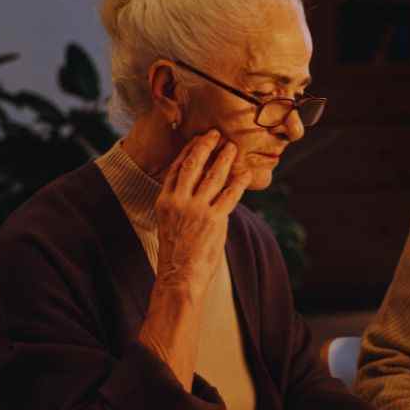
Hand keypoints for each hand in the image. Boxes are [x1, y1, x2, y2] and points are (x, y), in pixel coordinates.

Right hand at [153, 129, 251, 299]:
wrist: (179, 276)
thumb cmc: (177, 254)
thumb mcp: (170, 224)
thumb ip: (182, 205)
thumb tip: (201, 192)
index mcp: (164, 201)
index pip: (176, 168)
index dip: (188, 151)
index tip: (197, 139)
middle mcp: (178, 201)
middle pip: (192, 165)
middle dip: (205, 146)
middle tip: (215, 134)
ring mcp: (196, 209)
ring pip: (212, 176)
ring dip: (224, 159)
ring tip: (232, 147)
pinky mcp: (213, 219)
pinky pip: (230, 194)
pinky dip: (239, 182)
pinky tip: (245, 173)